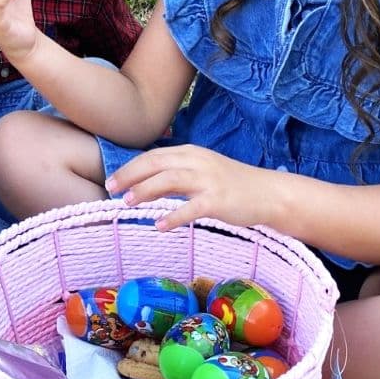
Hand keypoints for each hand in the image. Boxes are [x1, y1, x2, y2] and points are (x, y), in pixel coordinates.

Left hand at [105, 144, 278, 232]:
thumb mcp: (202, 171)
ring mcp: (208, 180)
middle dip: (130, 175)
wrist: (269, 193)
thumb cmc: (232, 185)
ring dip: (145, 191)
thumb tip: (144, 185)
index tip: (112, 180)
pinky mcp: (218, 200)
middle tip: (111, 188)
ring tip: (127, 203)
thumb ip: (176, 173)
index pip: (153, 156)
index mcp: (191, 153)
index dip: (130, 167)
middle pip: (155, 163)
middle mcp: (197, 161)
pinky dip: (174, 216)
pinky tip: (160, 225)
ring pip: (169, 180)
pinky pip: (192, 208)